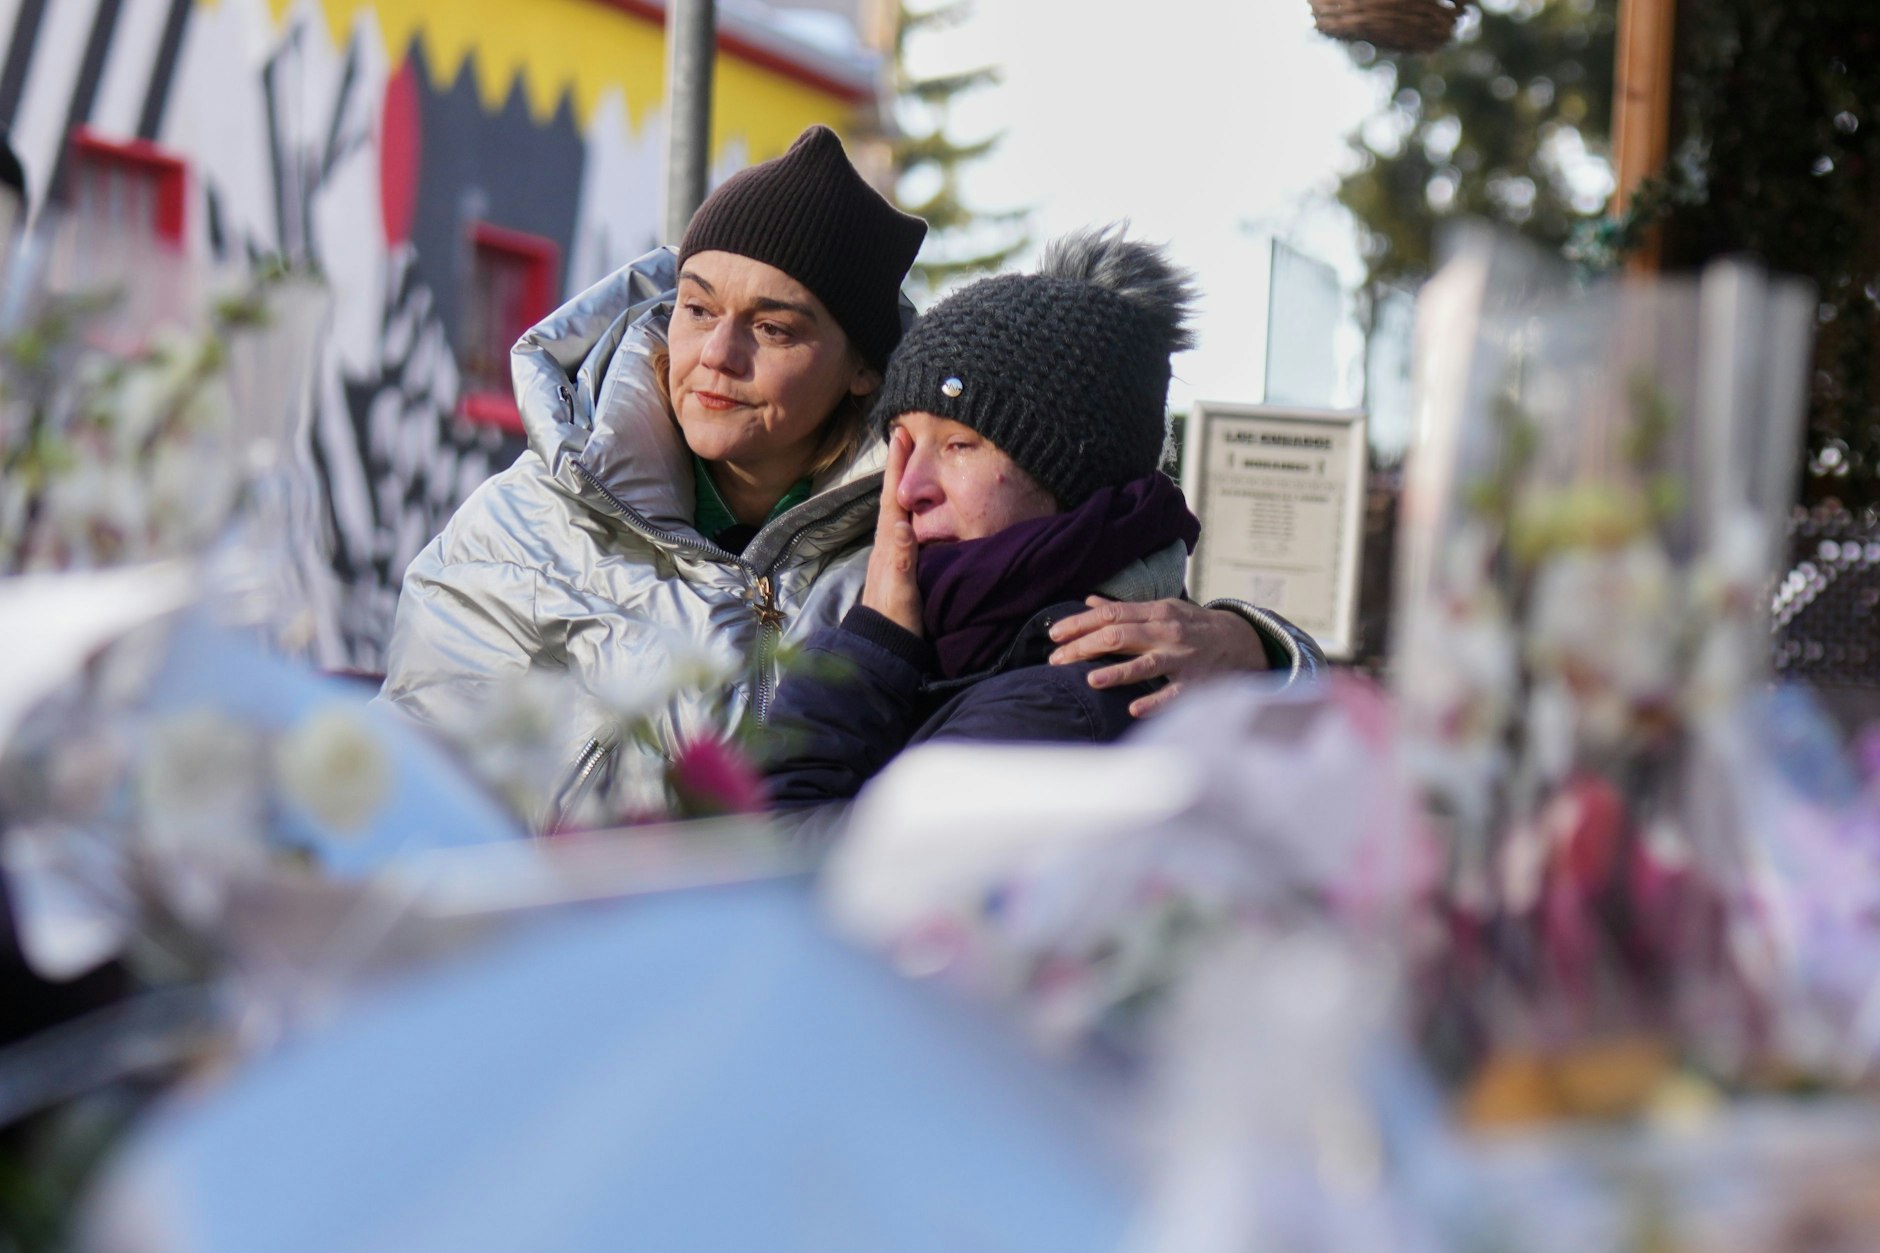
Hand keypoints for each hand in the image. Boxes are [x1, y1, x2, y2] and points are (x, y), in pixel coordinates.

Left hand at [860, 426, 922, 633]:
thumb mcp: (902, 591)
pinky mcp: (898, 566)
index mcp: (888, 546)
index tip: (899, 435)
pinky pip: (903, 527)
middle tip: (903, 437)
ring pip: (897, 511)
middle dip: (897, 468)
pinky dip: (908, 509)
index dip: (896, 468)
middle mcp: (887, 546)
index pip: (893, 499)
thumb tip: (902, 523)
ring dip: (902, 485)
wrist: (884, 648)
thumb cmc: (896, 621)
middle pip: (893, 498)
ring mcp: (891, 556)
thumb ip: (903, 559)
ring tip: (908, 463)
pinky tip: (915, 508)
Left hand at [1047, 596, 1267, 716]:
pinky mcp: (1195, 682)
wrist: (1241, 640)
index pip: (1111, 614)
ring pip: (1146, 663)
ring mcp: (1182, 657)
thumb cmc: (1192, 625)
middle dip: (1085, 647)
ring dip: (1117, 672)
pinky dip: (1155, 702)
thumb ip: (1127, 609)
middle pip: (1120, 636)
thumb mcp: (1162, 609)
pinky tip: (1134, 709)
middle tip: (1056, 660)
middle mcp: (1167, 632)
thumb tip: (1090, 602)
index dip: (1080, 623)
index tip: (1054, 634)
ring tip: (1090, 681)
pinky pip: (1173, 694)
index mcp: (1156, 612)